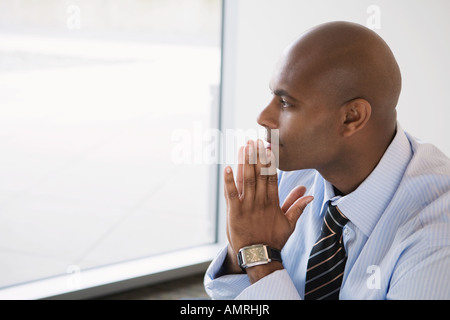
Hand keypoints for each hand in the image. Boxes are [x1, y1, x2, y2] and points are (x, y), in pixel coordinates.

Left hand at [224, 140, 313, 280]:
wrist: (258, 256)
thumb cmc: (273, 239)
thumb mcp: (289, 224)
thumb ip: (297, 207)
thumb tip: (310, 195)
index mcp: (273, 202)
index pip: (272, 177)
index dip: (270, 162)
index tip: (268, 148)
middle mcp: (260, 201)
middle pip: (259, 174)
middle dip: (256, 157)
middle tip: (254, 141)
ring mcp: (246, 206)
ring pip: (246, 180)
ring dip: (244, 163)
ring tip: (244, 147)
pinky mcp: (234, 212)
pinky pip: (230, 193)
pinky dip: (228, 180)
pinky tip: (227, 167)